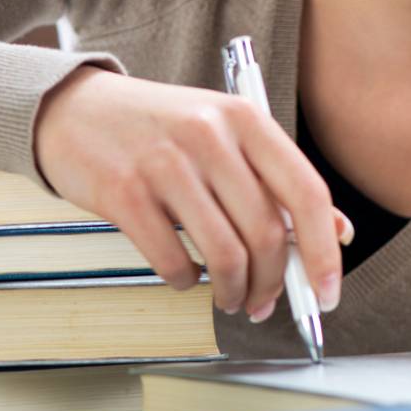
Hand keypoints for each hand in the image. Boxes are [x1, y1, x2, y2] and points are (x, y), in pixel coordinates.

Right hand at [32, 65, 350, 319]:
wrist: (74, 108)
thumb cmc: (157, 126)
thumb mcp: (224, 133)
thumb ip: (276, 179)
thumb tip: (337, 231)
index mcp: (245, 118)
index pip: (306, 193)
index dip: (324, 252)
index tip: (328, 291)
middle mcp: (210, 135)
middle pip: (266, 233)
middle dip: (273, 283)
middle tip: (266, 302)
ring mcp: (166, 163)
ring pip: (224, 254)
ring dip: (233, 291)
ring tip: (229, 297)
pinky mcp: (125, 192)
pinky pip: (173, 261)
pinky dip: (185, 282)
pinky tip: (184, 276)